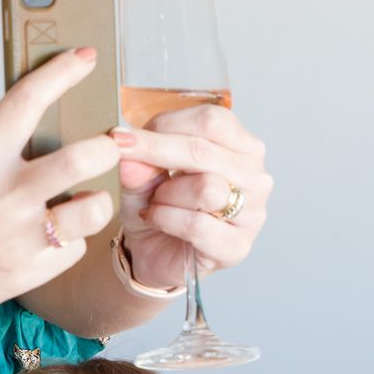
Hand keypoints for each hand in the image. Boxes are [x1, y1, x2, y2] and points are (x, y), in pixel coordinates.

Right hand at [0, 49, 121, 342]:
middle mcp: (3, 197)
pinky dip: (69, 239)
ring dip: (96, 198)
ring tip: (82, 199)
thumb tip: (19, 142)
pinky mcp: (27, 274)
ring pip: (95, 208)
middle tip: (108, 145)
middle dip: (108, 145)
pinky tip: (48, 237)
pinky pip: (75, 248)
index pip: (27, 102)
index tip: (84, 58)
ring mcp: (18, 239)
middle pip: (84, 157)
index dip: (62, 73)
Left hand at [114, 105, 270, 288]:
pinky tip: (154, 219)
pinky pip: (196, 224)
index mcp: (240, 147)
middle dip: (154, 150)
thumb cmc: (158, 205)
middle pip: (204, 151)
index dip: (166, 123)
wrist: (155, 253)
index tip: (127, 134)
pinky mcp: (237, 247)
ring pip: (206, 187)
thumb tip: (124, 144)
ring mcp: (252, 213)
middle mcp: (254, 176)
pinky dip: (165, 219)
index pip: (213, 120)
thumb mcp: (140, 176)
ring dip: (166, 193)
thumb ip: (137, 160)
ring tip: (154, 201)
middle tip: (119, 151)